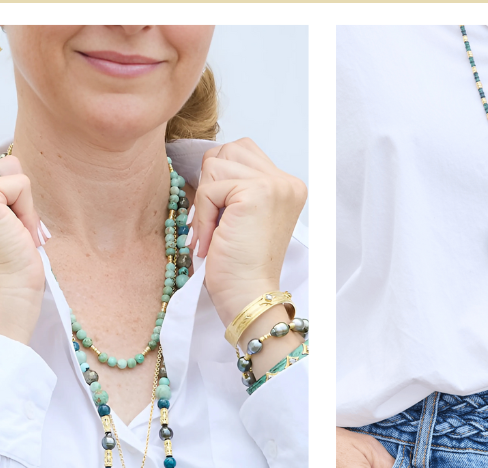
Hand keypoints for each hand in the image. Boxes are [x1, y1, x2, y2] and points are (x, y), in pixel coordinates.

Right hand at [0, 142, 45, 344]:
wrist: (6, 297)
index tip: (1, 217)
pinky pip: (21, 184)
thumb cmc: (3, 268)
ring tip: (12, 230)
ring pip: (9, 165)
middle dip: (10, 185)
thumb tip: (8, 161)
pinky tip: (18, 235)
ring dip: (21, 199)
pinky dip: (28, 211)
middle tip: (8, 224)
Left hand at [188, 137, 306, 327]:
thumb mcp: (240, 216)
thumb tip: (206, 162)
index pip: (240, 151)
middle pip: (228, 151)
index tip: (220, 217)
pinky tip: (211, 241)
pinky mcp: (256, 193)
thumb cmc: (240, 266)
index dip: (219, 179)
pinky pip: (209, 188)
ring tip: (215, 233)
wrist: (248, 297)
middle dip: (211, 184)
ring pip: (215, 165)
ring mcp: (274, 185)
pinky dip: (202, 216)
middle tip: (216, 224)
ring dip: (205, 201)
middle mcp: (286, 182)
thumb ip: (233, 185)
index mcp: (286, 186)